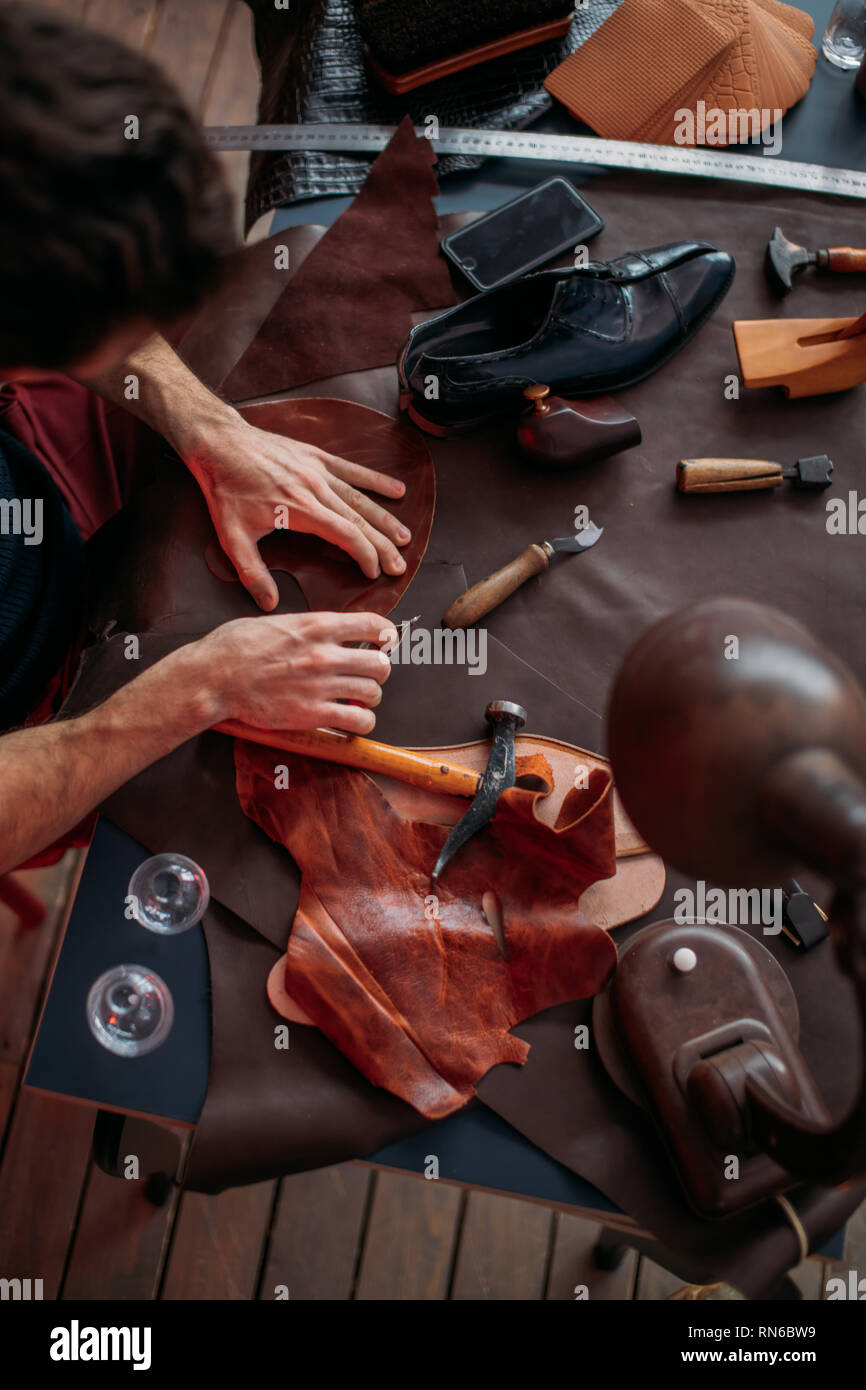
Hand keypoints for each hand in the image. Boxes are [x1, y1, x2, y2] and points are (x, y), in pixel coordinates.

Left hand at [182, 416, 411, 610]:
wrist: (219, 443)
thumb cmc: (225, 490)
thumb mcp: (231, 537)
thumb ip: (252, 573)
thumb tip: (270, 605)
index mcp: (299, 509)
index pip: (346, 535)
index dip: (364, 555)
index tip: (374, 573)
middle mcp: (316, 488)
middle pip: (360, 519)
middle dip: (383, 544)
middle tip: (400, 565)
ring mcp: (318, 470)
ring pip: (361, 497)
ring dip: (385, 518)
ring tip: (405, 537)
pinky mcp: (316, 456)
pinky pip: (352, 470)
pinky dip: (375, 480)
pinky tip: (398, 490)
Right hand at [194, 611, 396, 734]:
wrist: (214, 677)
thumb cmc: (235, 647)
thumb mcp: (276, 622)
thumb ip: (307, 627)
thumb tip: (323, 631)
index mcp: (318, 626)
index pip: (374, 625)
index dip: (387, 635)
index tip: (385, 642)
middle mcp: (325, 654)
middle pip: (381, 663)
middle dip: (378, 671)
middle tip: (367, 676)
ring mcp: (321, 684)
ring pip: (373, 693)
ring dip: (369, 698)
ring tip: (357, 700)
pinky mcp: (313, 713)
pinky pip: (358, 721)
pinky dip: (363, 723)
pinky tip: (353, 721)